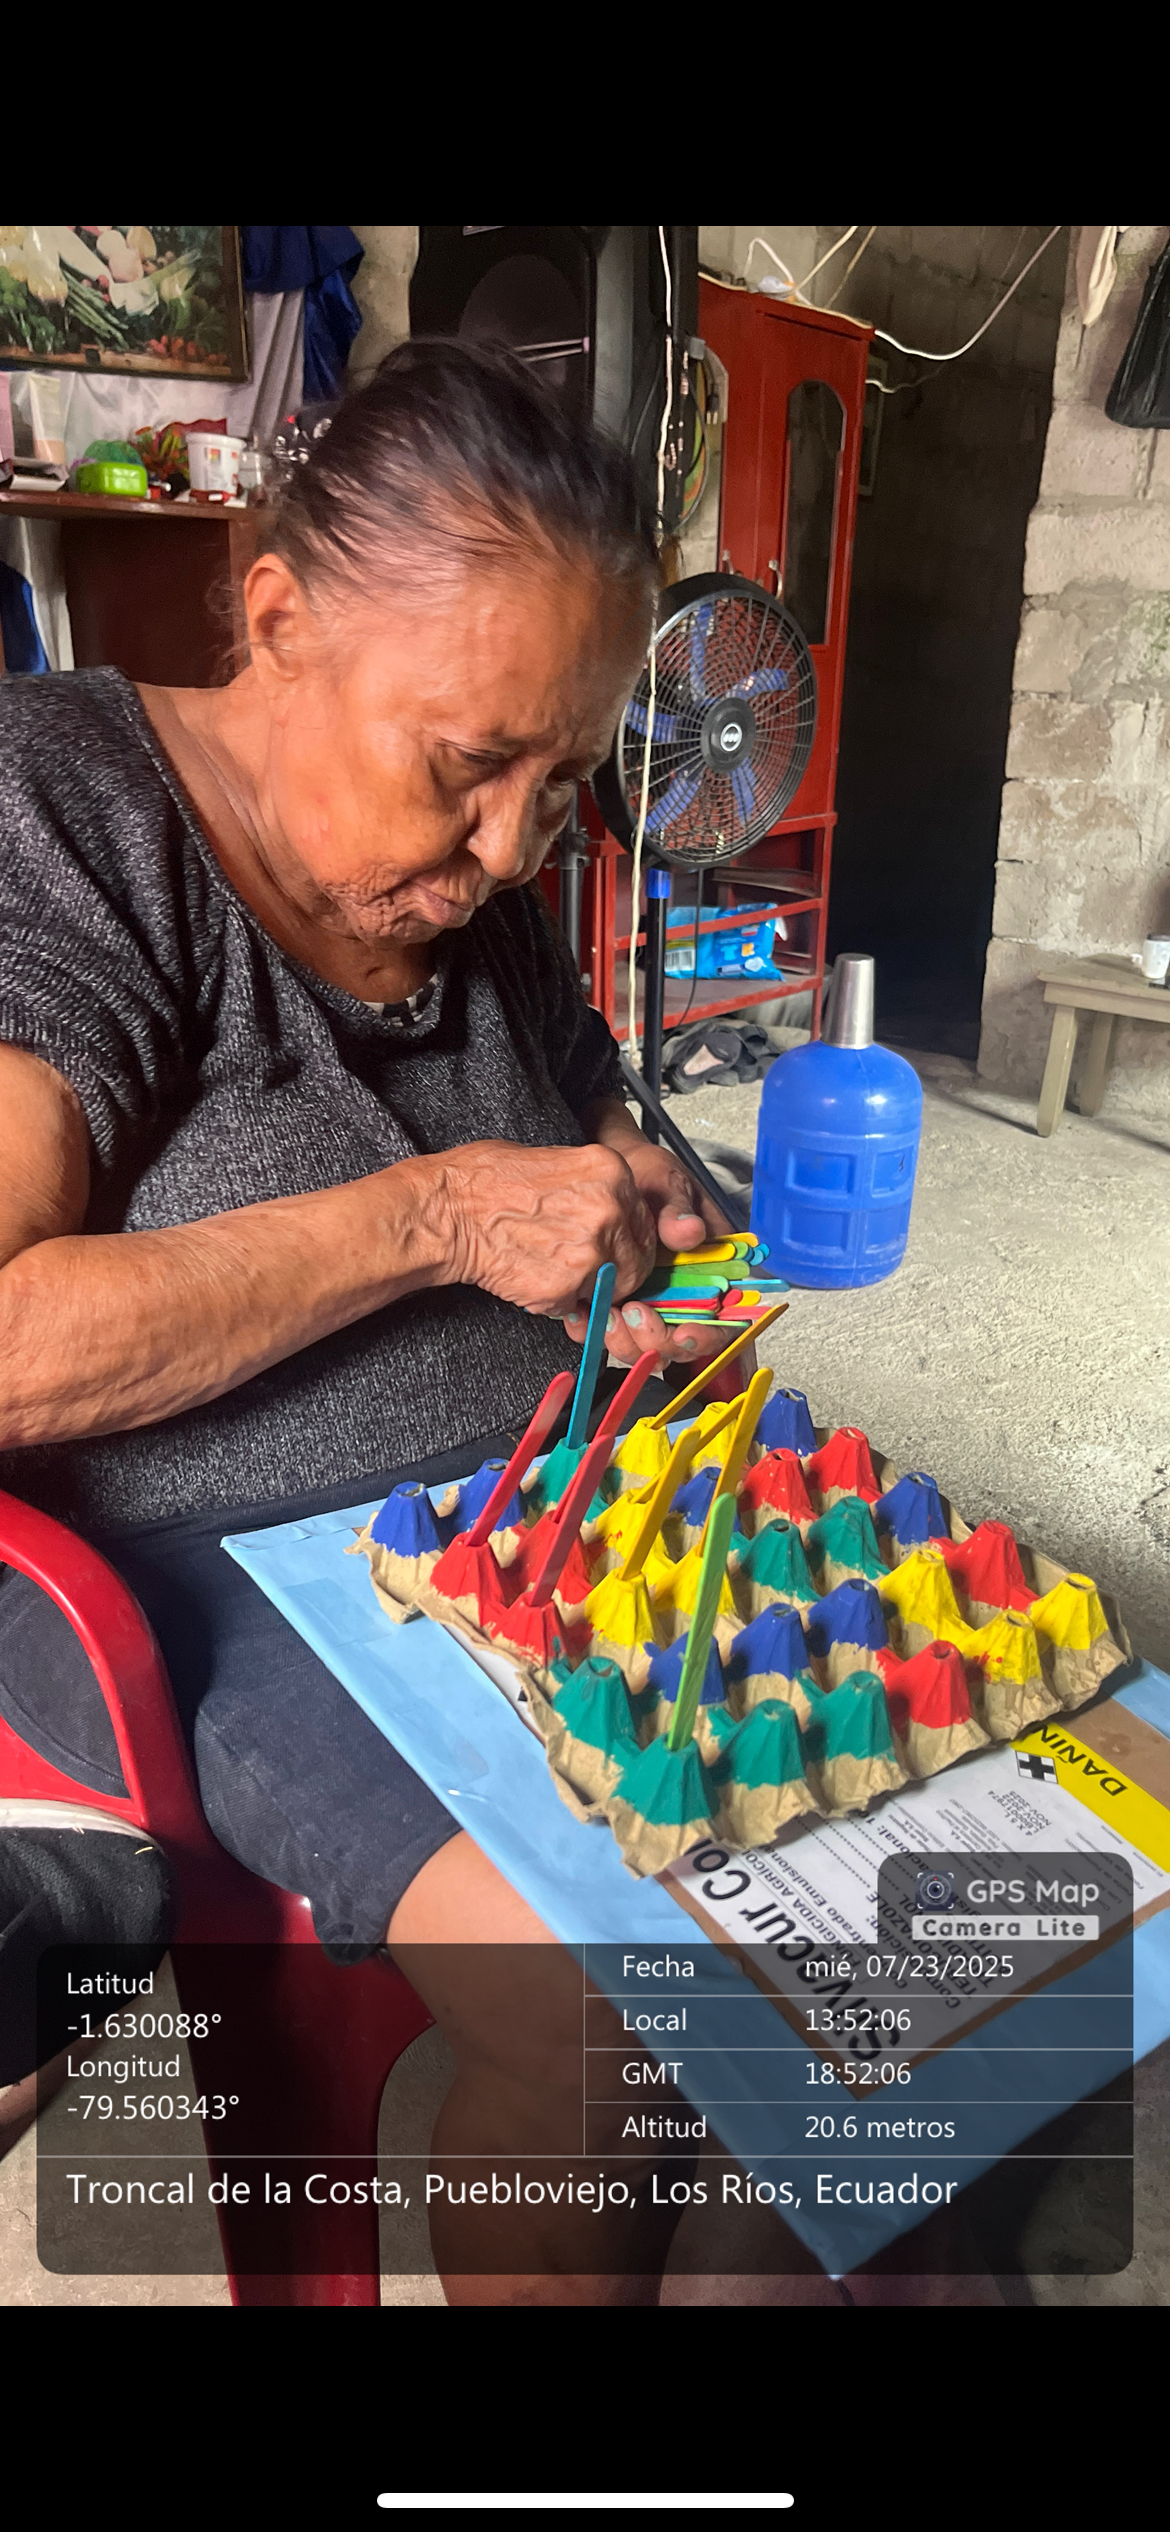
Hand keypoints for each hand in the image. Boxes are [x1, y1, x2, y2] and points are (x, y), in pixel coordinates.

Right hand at [433, 1138, 656, 1316]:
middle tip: (586, 1267)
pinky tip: (535, 1277)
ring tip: (554, 1269)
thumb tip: (612, 1210)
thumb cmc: (486, 1182)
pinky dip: (559, 1301)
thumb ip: (594, 1186)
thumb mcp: (555, 1159)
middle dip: (616, 1269)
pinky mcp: (566, 1287)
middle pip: (639, 1260)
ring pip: (612, 1288)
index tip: (615, 1248)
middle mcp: (610, 1210)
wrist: (448, 1212)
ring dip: (590, 1288)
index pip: (646, 1221)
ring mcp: (591, 1252)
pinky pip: (578, 1306)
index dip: (629, 1240)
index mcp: (612, 1173)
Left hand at [565, 1099, 735, 1369]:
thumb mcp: (667, 1182)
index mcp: (714, 1268)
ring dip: (625, 1342)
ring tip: (604, 1316)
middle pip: (682, 1344)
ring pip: (646, 1347)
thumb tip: (691, 1233)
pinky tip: (581, 1316)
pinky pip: (611, 1332)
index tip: (683, 1333)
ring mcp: (653, 1301)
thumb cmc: (648, 1173)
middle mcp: (688, 1293)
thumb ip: (679, 1209)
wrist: (608, 1173)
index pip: (726, 1322)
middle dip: (657, 1342)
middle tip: (632, 1316)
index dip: (708, 1337)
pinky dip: (595, 1332)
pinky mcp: (620, 1302)